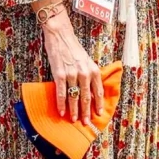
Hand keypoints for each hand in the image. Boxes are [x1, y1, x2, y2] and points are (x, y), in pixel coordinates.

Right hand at [38, 4, 103, 123]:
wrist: (60, 35)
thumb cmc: (73, 47)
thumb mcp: (86, 60)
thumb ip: (89, 74)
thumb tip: (90, 92)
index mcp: (93, 69)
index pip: (98, 91)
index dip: (98, 104)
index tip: (99, 114)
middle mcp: (84, 73)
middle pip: (86, 98)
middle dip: (86, 112)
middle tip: (86, 123)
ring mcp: (72, 74)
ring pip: (74, 97)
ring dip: (74, 111)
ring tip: (74, 120)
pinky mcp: (59, 74)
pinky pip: (61, 93)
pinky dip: (62, 104)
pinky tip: (62, 112)